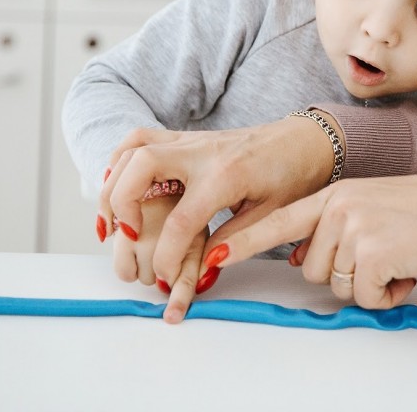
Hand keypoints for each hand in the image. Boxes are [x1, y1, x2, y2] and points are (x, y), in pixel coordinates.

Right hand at [98, 118, 335, 322]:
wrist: (305, 139)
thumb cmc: (293, 175)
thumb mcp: (271, 215)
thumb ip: (234, 241)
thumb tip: (204, 271)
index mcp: (226, 175)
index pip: (181, 220)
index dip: (166, 255)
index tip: (163, 277)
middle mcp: (202, 152)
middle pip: (142, 165)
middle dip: (121, 203)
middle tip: (122, 236)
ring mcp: (191, 140)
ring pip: (134, 148)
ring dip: (113, 182)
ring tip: (110, 219)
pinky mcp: (186, 138)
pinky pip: (141, 140)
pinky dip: (121, 161)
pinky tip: (118, 187)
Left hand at [203, 173, 416, 308]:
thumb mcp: (368, 205)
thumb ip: (333, 227)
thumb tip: (305, 261)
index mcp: (333, 195)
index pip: (278, 222)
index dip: (244, 242)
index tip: (213, 255)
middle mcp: (337, 209)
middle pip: (311, 269)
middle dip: (344, 275)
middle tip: (380, 256)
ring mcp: (352, 230)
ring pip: (337, 285)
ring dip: (368, 285)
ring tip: (396, 259)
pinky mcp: (371, 255)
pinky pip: (365, 296)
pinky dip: (387, 294)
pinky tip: (406, 270)